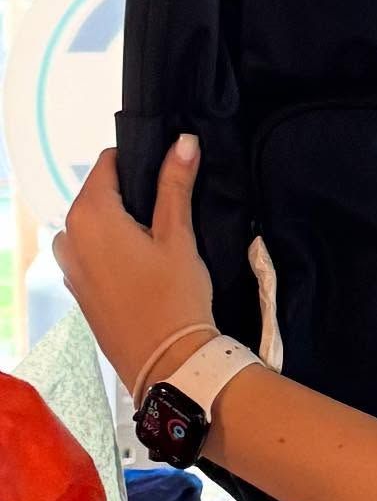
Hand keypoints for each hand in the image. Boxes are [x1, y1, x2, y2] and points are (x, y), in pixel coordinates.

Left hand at [51, 135, 217, 399]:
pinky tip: (144, 262)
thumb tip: (183, 140)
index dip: (139, 160)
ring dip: (120, 221)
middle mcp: (69, 236)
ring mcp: (68, 265)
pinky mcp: (77, 289)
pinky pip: (90, 251)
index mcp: (90, 216)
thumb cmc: (174, 294)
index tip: (169, 169)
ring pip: (93, 224)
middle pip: (98, 194)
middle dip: (131, 192)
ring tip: (159, 235)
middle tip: (172, 204)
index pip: (108, 164)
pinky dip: (112, 246)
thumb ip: (175, 185)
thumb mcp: (178, 235)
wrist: (164, 361)